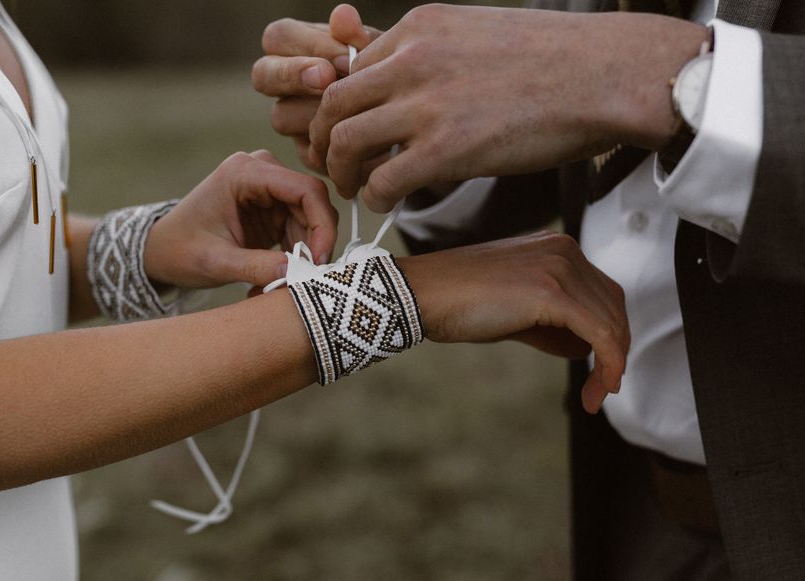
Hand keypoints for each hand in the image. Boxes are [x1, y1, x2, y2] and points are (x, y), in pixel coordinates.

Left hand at [143, 151, 338, 289]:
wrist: (161, 250)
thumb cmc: (180, 250)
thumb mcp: (215, 262)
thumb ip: (255, 267)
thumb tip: (297, 273)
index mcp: (244, 172)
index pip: (305, 189)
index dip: (321, 224)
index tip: (319, 260)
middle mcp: (260, 172)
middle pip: (312, 202)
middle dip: (316, 241)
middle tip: (307, 276)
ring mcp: (267, 188)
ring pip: (310, 218)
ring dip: (304, 252)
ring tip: (282, 282)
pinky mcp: (271, 207)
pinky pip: (300, 228)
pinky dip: (296, 254)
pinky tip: (278, 275)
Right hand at [252, 5, 379, 172]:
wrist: (413, 122)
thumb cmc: (394, 78)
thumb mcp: (384, 54)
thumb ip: (360, 38)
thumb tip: (342, 15)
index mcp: (299, 49)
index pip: (279, 36)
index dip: (306, 44)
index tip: (344, 58)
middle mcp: (288, 85)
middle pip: (263, 74)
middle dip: (293, 75)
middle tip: (327, 80)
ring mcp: (294, 120)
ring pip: (281, 115)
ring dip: (315, 113)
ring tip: (354, 114)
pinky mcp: (309, 154)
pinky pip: (307, 152)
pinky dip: (336, 146)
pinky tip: (364, 142)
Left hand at [310, 4, 709, 211]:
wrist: (606, 75)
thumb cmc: (553, 59)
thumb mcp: (478, 33)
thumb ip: (434, 54)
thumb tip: (410, 84)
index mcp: (419, 27)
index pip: (350, 68)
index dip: (338, 106)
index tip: (345, 130)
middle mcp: (413, 59)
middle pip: (332, 103)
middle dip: (322, 139)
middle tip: (334, 163)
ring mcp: (427, 103)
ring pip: (345, 141)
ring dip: (342, 171)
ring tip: (355, 187)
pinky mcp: (447, 148)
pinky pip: (382, 181)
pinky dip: (374, 197)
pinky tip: (387, 203)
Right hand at [398, 232, 629, 413]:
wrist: (421, 294)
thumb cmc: (455, 303)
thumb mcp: (513, 312)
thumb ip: (551, 324)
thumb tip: (582, 349)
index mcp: (555, 247)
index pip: (602, 293)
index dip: (608, 335)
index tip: (601, 370)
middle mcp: (564, 250)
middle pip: (613, 307)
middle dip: (614, 351)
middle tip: (601, 389)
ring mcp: (560, 267)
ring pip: (611, 322)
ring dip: (611, 364)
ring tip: (596, 395)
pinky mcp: (553, 291)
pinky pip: (599, 333)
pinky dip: (607, 364)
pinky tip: (598, 388)